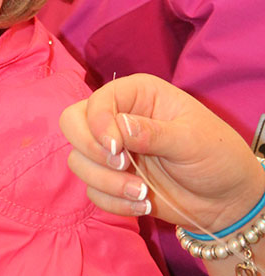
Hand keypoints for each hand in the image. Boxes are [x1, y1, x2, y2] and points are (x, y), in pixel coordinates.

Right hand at [59, 74, 264, 234]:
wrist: (227, 199)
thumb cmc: (215, 154)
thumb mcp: (191, 139)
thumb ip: (153, 132)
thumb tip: (117, 128)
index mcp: (137, 94)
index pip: (97, 100)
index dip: (97, 123)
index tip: (115, 149)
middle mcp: (118, 118)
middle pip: (72, 123)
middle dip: (90, 149)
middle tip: (121, 166)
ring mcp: (114, 150)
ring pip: (79, 160)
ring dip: (106, 182)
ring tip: (141, 193)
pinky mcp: (113, 181)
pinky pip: (92, 191)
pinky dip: (113, 202)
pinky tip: (142, 205)